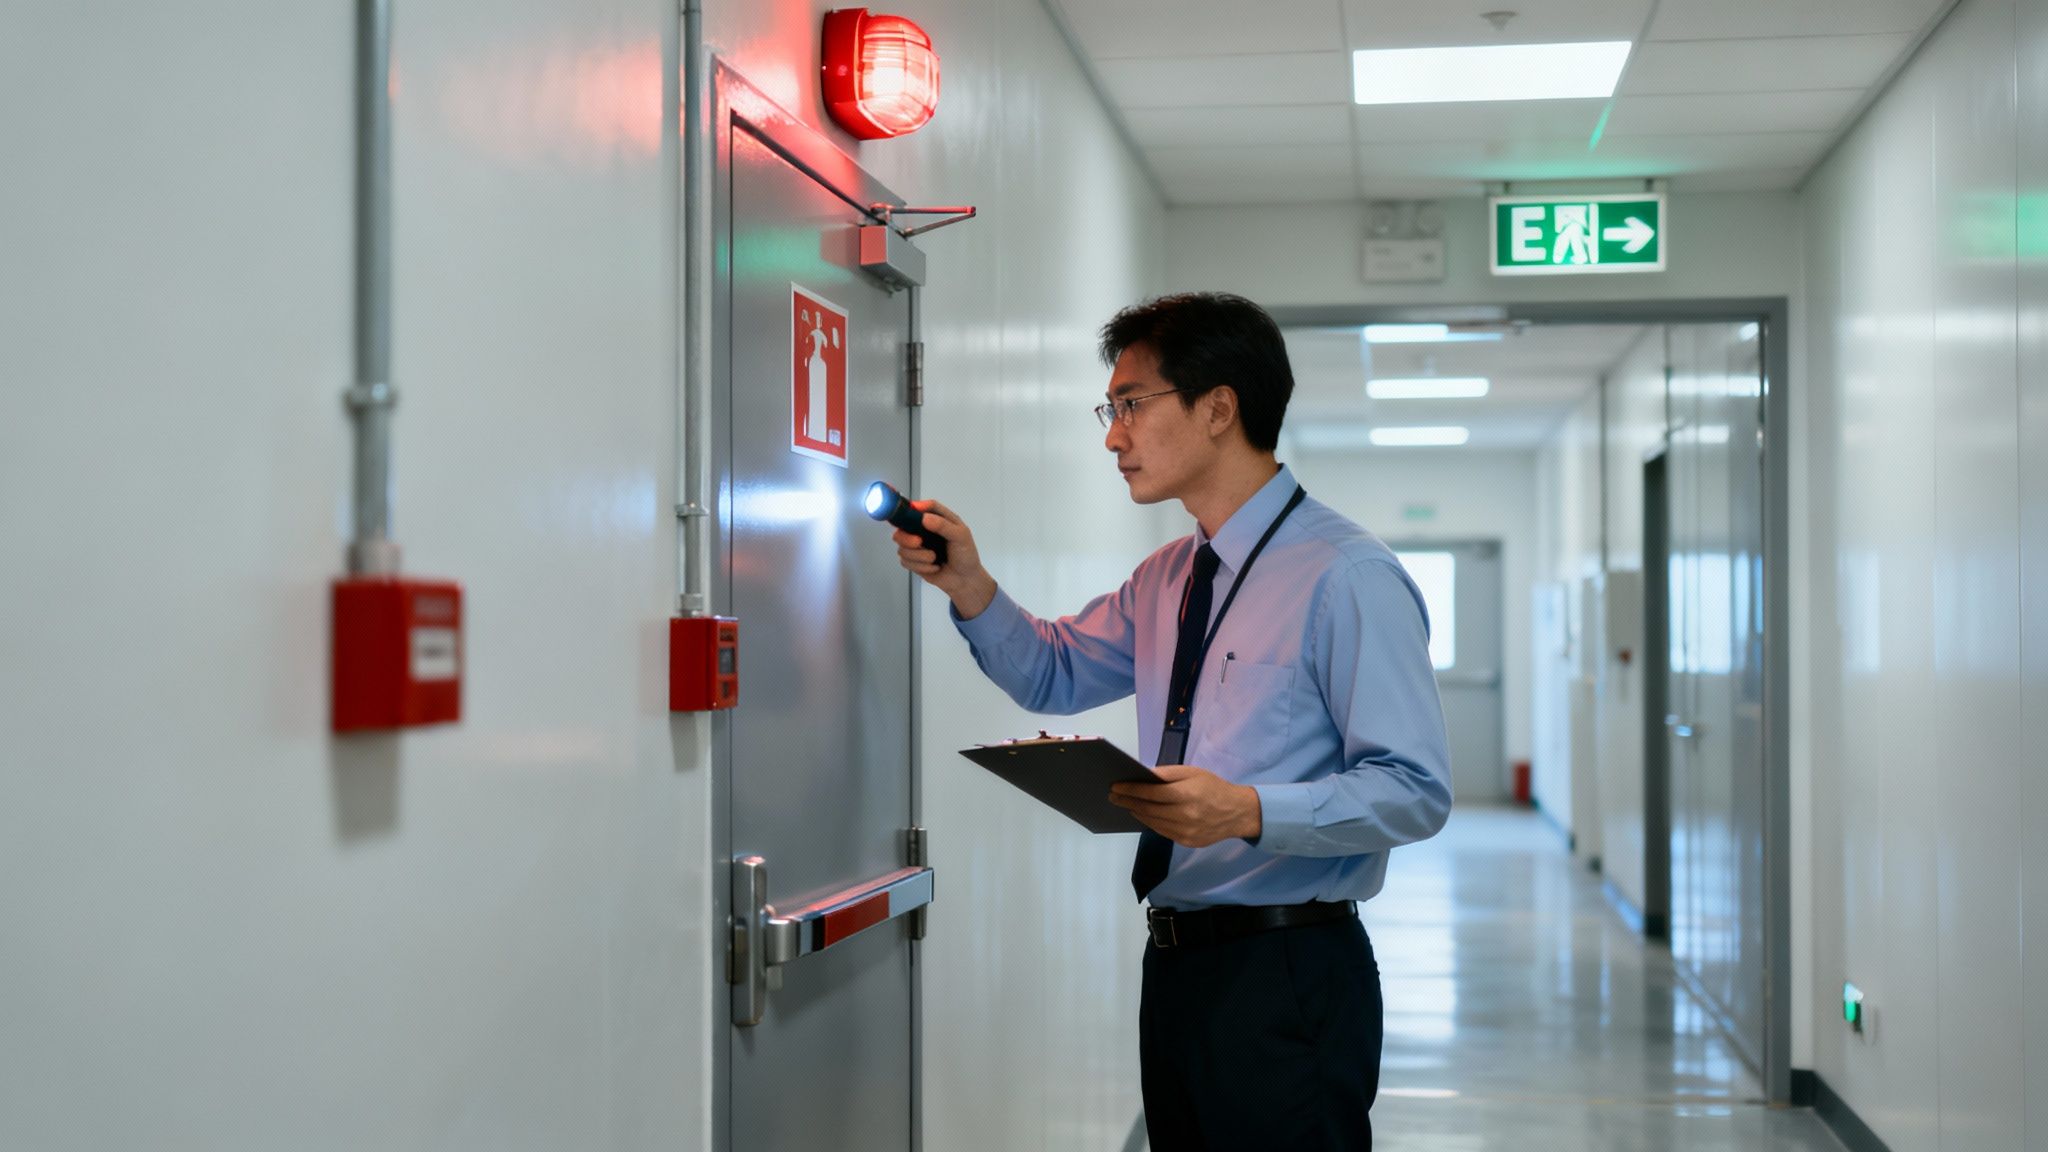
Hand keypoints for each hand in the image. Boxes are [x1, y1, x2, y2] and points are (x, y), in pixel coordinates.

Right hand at [893, 498, 997, 618]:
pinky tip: (933, 568)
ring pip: (902, 547)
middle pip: (904, 526)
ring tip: (934, 559)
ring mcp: (918, 546)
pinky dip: (920, 566)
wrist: (965, 580)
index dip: (916, 507)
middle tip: (918, 543)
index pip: (926, 507)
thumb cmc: (966, 555)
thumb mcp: (961, 536)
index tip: (910, 512)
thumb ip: (944, 526)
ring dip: (918, 556)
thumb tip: (925, 518)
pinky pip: (906, 561)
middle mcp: (926, 531)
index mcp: (940, 520)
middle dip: (907, 537)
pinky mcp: (915, 561)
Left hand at [1108, 765, 1261, 847]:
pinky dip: (1150, 823)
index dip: (1131, 790)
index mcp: (1186, 794)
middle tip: (1113, 796)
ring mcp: (1185, 831)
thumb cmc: (1213, 787)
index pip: (1151, 793)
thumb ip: (1168, 774)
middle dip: (1128, 801)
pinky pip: (1162, 832)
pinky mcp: (1186, 842)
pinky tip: (1142, 815)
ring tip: (1125, 805)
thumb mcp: (1193, 772)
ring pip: (1153, 822)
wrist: (1237, 813)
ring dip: (1136, 813)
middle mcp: (1184, 815)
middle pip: (1148, 809)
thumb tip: (1144, 775)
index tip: (1116, 786)